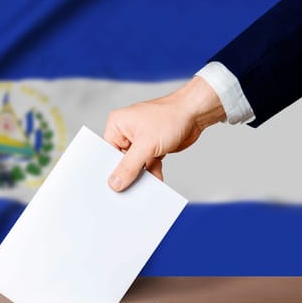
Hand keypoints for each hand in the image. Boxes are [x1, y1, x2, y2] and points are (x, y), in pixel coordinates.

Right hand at [105, 76, 225, 191]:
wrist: (195, 113)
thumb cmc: (170, 117)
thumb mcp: (146, 145)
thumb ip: (129, 166)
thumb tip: (114, 182)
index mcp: (117, 124)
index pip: (106, 152)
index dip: (109, 168)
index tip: (111, 185)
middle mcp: (126, 132)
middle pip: (120, 160)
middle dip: (127, 173)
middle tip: (128, 189)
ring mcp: (139, 140)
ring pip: (135, 164)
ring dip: (142, 174)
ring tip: (145, 186)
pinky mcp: (152, 147)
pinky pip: (147, 164)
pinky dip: (152, 172)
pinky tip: (156, 179)